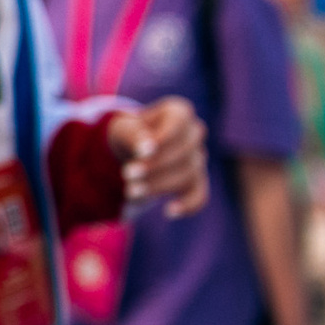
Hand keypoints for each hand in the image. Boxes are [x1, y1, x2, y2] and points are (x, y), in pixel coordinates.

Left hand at [108, 97, 210, 218]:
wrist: (131, 151)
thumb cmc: (129, 135)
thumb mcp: (124, 130)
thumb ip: (134, 135)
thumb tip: (147, 149)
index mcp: (179, 112)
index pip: (179, 122)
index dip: (162, 139)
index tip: (140, 153)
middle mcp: (194, 133)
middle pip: (185, 151)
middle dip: (155, 166)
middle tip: (127, 175)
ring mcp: (198, 158)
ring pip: (188, 175)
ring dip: (159, 186)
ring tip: (130, 191)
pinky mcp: (197, 181)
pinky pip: (200, 195)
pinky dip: (188, 205)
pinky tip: (169, 212)